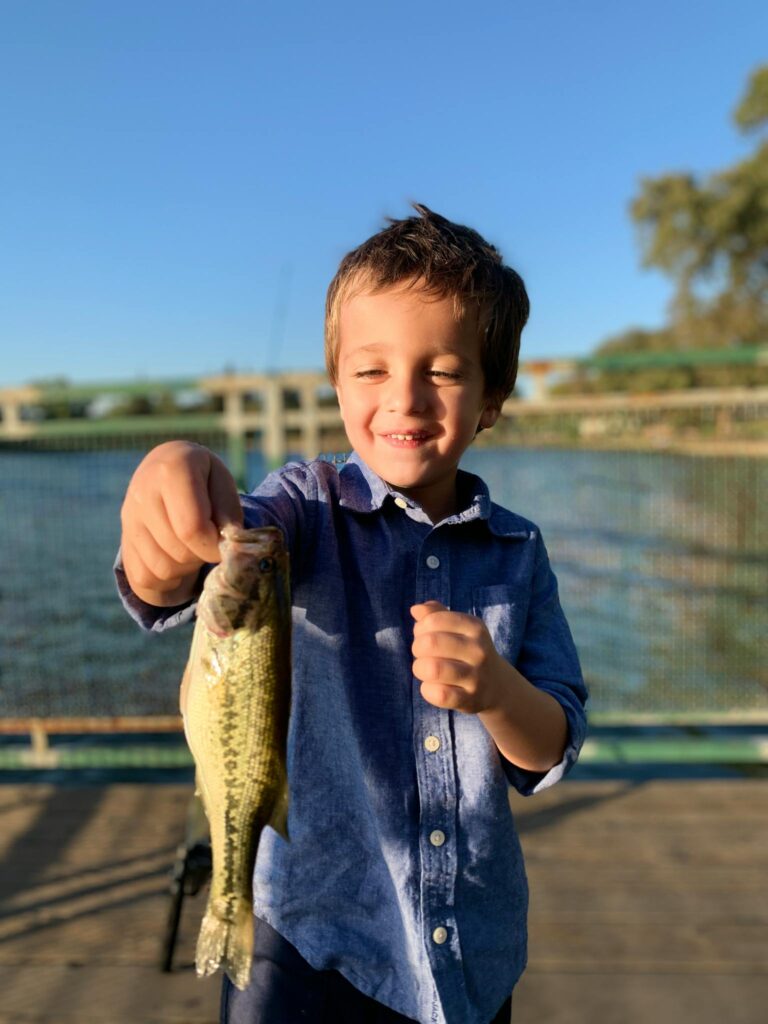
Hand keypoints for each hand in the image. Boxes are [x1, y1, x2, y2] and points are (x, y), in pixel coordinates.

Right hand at [120, 441, 242, 605]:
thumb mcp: (223, 483)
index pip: (191, 529)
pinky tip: (176, 555)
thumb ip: (229, 512)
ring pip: (162, 569)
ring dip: (186, 567)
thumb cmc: (203, 478)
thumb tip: (227, 547)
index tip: (224, 543)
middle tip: (208, 540)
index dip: (214, 546)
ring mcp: (128, 518)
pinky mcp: (123, 540)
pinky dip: (167, 577)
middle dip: (201, 555)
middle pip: (179, 552)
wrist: (165, 468)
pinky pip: (146, 577)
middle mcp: (142, 492)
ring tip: (192, 545)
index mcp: (171, 470)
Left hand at [411, 600, 508, 713]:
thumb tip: (416, 609)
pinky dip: (427, 690)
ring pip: (432, 669)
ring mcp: (476, 676)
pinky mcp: (470, 699)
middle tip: (423, 655)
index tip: (425, 636)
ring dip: (420, 669)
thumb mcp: (459, 628)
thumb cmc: (467, 651)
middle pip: (429, 643)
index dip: (420, 628)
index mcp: (474, 627)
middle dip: (417, 648)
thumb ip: (436, 614)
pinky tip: (432, 687)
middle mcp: (478, 650)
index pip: (433, 620)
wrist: (497, 686)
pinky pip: (439, 695)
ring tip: (426, 670)